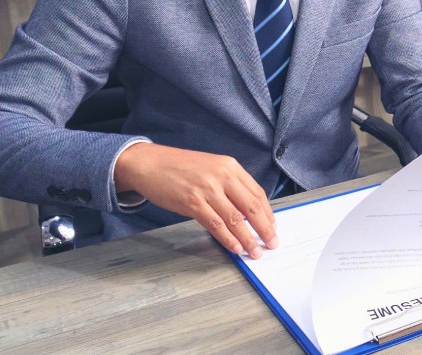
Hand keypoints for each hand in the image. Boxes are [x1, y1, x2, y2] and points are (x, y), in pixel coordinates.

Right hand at [114, 143, 277, 258]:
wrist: (149, 163)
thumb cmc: (180, 167)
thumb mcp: (212, 167)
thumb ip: (230, 184)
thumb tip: (247, 210)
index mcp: (230, 167)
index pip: (258, 193)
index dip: (268, 213)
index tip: (273, 227)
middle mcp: (222, 176)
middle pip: (251, 207)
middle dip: (265, 228)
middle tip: (272, 243)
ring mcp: (207, 189)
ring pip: (235, 219)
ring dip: (248, 239)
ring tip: (255, 252)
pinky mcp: (192, 202)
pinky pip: (216, 224)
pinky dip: (228, 239)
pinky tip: (235, 247)